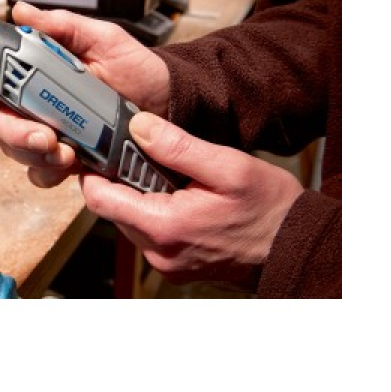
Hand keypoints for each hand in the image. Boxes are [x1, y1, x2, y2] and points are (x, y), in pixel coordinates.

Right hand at [0, 2, 170, 187]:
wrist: (169, 103)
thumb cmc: (136, 67)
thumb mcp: (102, 38)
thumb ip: (62, 26)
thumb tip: (22, 11)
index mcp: (38, 72)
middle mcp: (37, 104)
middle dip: (13, 131)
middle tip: (42, 134)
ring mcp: (49, 133)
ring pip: (17, 149)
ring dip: (33, 153)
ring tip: (63, 151)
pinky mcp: (66, 160)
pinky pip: (42, 174)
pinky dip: (49, 173)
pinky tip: (71, 163)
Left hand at [80, 112, 303, 287]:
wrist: (295, 247)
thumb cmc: (269, 207)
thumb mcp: (228, 166)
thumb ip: (178, 146)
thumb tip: (137, 126)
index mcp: (165, 226)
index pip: (100, 199)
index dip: (95, 171)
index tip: (103, 147)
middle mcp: (158, 251)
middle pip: (112, 209)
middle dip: (121, 180)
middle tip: (141, 154)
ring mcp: (165, 262)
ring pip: (128, 220)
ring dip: (138, 196)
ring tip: (166, 175)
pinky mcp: (173, 265)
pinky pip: (147, 233)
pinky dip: (153, 212)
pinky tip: (178, 196)